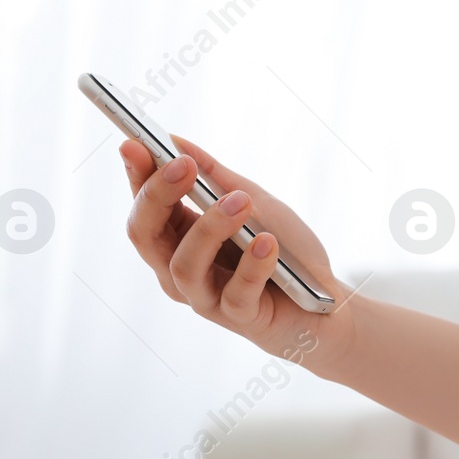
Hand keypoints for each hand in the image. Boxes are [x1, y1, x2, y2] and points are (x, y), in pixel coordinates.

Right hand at [121, 133, 356, 376]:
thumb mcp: (255, 202)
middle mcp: (181, 270)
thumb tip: (175, 141)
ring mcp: (206, 298)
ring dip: (210, 228)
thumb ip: (217, 178)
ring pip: (184, 265)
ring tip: (241, 202)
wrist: (323, 302)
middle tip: (184, 166)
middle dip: (159, 195)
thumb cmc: (285, 249)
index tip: (135, 143)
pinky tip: (267, 243)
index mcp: (179, 239)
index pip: (145, 206)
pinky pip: (236, 293)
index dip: (137, 175)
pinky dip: (253, 265)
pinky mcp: (241, 318)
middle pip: (145, 235)